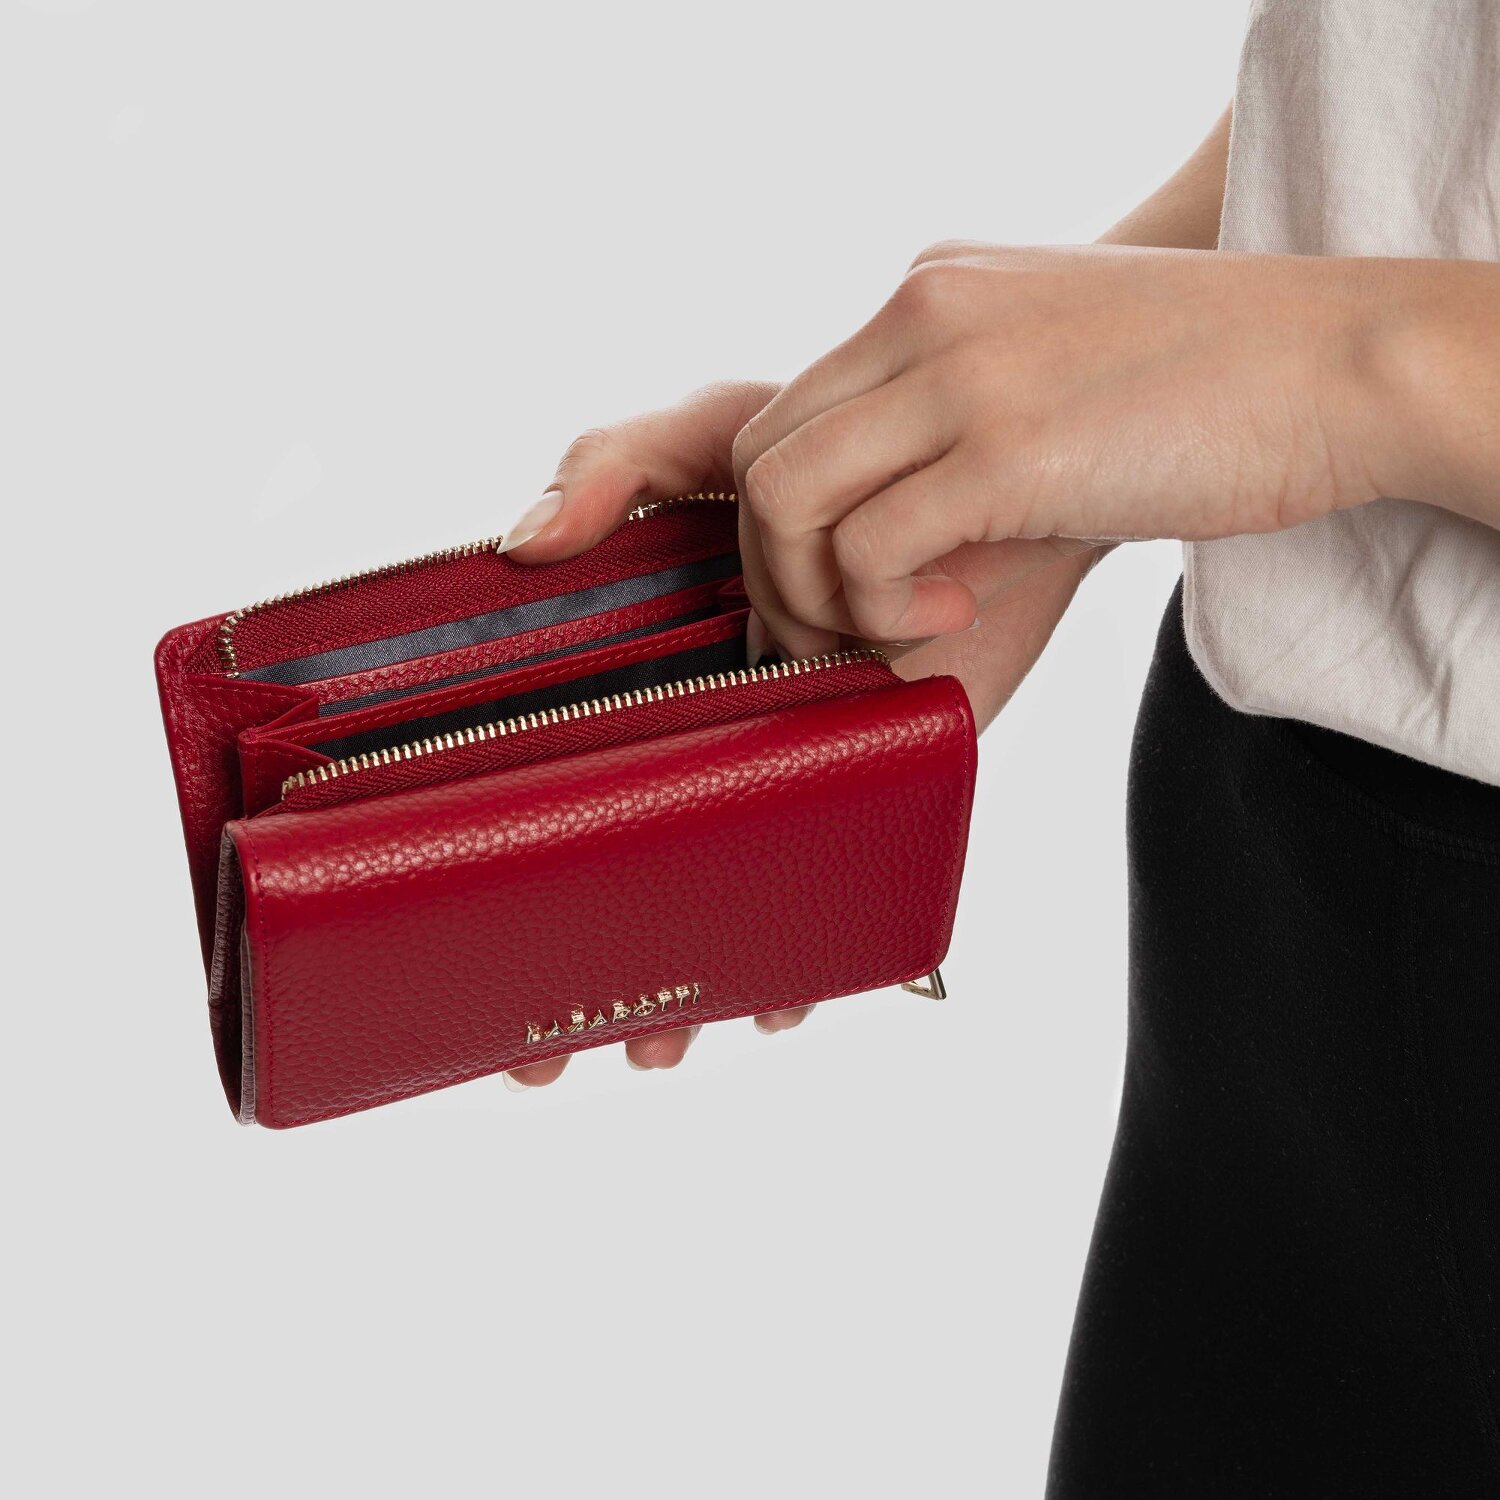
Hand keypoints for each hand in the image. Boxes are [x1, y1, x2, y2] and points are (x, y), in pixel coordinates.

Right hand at [501, 381, 816, 1089]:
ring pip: (708, 904)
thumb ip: (610, 468)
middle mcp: (693, 733)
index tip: (462, 933)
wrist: (986, 474)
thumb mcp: (706, 440)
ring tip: (650, 1047)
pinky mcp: (864, 785)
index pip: (545, 774)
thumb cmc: (835, 451)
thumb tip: (519, 546)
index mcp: (632, 666)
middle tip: (541, 1051)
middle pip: (613, 870)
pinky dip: (804, 955)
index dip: (499, 858)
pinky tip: (779, 1001)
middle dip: (574, 972)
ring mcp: (776, 770)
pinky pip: (823, 889)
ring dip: (674, 989)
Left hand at [729, 241, 1393, 654]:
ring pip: (785, 500)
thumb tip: (880, 560)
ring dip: (819, 595)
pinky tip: (959, 607)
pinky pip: (865, 549)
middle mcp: (922, 315)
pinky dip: (885, 609)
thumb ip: (952, 437)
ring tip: (903, 624)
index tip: (830, 594)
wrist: (1340, 364)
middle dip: (779, 573)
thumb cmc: (1208, 387)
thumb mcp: (1045, 380)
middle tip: (841, 636)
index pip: (786, 415)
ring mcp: (958, 374)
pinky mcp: (1004, 447)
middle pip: (760, 461)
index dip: (785, 529)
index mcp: (928, 294)